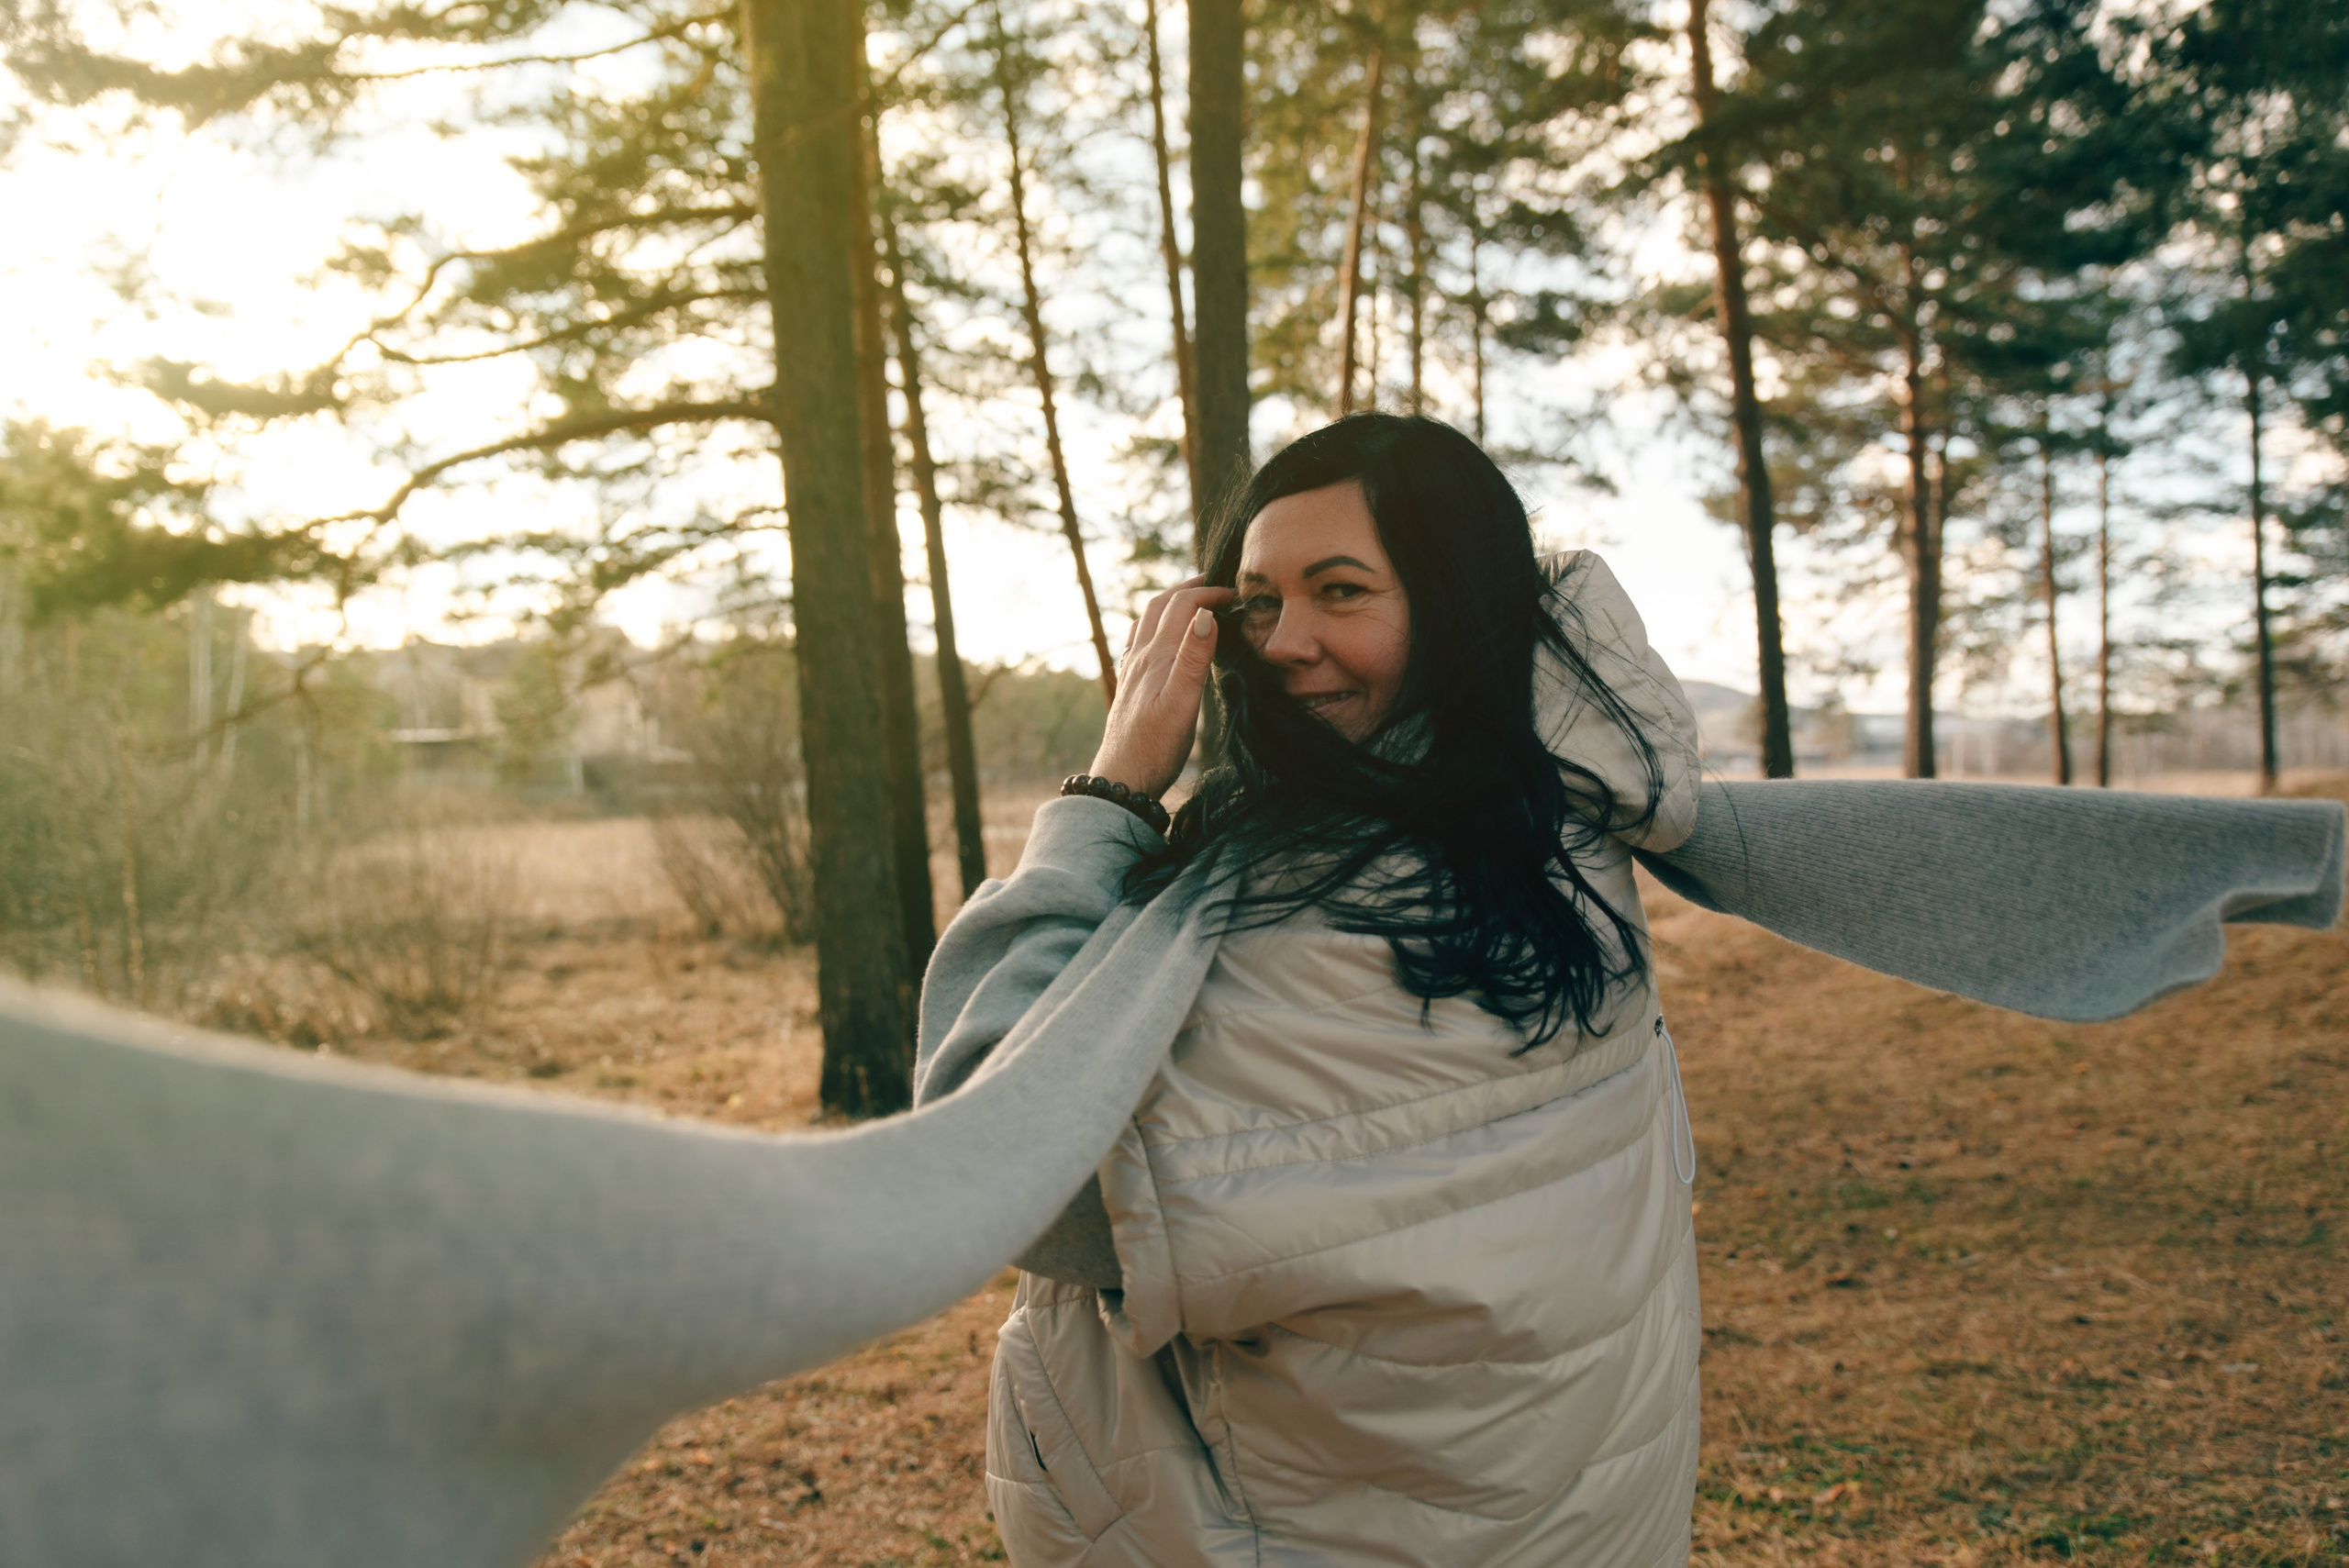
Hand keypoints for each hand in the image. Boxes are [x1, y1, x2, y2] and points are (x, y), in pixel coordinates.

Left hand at [1088, 576, 1232, 798]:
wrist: (1123, 779)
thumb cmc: (1156, 748)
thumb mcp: (1182, 704)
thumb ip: (1193, 658)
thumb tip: (1205, 615)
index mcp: (1156, 657)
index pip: (1181, 606)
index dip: (1208, 592)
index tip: (1235, 594)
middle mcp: (1139, 657)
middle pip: (1159, 605)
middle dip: (1187, 588)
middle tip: (1215, 583)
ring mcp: (1131, 670)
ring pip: (1146, 620)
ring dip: (1170, 602)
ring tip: (1192, 600)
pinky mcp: (1130, 685)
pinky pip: (1138, 641)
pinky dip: (1155, 625)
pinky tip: (1161, 637)